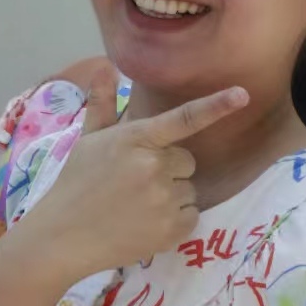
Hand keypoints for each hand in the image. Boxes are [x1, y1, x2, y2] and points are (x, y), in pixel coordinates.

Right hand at [42, 64, 247, 275]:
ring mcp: (163, 199)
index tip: (242, 95)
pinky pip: (190, 216)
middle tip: (134, 183)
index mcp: (135, 140)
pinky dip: (174, 221)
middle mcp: (153, 166)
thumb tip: (105, 68)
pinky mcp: (171, 229)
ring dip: (170, 197)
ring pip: (188, 190)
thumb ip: (103, 104)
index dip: (215, 106)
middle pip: (186, 161)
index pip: (182, 119)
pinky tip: (145, 224)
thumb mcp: (87, 140)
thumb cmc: (75, 184)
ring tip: (136, 207)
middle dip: (168, 170)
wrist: (62, 237)